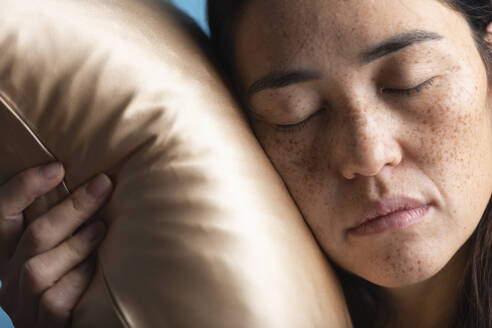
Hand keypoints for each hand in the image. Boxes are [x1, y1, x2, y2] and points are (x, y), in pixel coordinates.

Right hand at [0, 163, 111, 327]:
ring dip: (75, 244)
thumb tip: (96, 181)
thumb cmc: (72, 281)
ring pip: (37, 268)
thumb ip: (63, 225)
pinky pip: (55, 300)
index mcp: (9, 255)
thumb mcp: (60, 249)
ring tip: (102, 227)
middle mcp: (8, 278)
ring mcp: (23, 304)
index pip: (2, 214)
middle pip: (33, 236)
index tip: (58, 167)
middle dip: (71, 207)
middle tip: (104, 184)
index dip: (24, 188)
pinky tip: (99, 267)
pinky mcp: (44, 325)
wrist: (73, 327)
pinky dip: (78, 279)